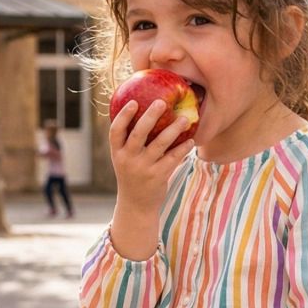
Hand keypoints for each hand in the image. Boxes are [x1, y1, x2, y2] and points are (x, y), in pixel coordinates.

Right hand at [109, 99, 194, 214]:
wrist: (136, 205)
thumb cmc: (133, 177)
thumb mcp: (124, 161)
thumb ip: (130, 143)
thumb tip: (144, 117)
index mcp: (117, 153)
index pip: (116, 131)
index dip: (124, 116)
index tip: (134, 102)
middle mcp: (128, 160)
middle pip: (138, 133)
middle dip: (150, 116)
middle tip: (161, 102)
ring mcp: (143, 168)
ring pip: (160, 144)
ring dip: (173, 129)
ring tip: (185, 119)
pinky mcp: (158, 176)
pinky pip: (173, 158)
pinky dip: (183, 148)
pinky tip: (191, 140)